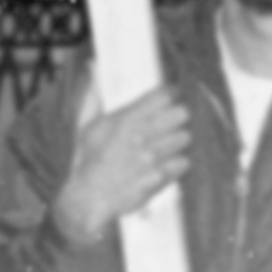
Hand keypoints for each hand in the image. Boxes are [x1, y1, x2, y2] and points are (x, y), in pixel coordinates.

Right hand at [52, 87, 189, 246]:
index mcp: (125, 119)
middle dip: (178, 117)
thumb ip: (95, 99)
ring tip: (168, 145)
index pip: (163, 96)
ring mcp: (152, 157)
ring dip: (178, 141)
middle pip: (181, 114)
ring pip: (185, 138)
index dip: (171, 94)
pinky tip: (167, 165)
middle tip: (172, 122)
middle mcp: (142, 135)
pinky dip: (178, 164)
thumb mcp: (86, 127)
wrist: (88, 198)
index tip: (172, 95)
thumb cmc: (86, 162)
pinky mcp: (160, 177)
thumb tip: (92, 72)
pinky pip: (183, 163)